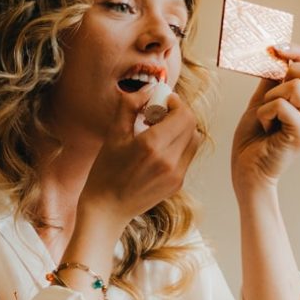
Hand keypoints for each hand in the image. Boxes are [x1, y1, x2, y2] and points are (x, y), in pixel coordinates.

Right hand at [76, 92, 202, 228]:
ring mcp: (176, 175)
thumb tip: (148, 89)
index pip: (184, 115)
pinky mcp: (177, 184)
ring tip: (159, 132)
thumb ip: (130, 106)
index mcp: (152, 146)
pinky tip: (158, 150)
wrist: (106, 209)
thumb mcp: (113, 134)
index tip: (160, 101)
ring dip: (181, 130)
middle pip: (191, 125)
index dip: (175, 103)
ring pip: (193, 140)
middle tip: (158, 115)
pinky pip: (187, 156)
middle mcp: (169, 161)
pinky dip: (178, 146)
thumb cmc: (105, 172)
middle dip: (178, 114)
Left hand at [230, 44, 299, 191]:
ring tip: (266, 117)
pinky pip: (282, 105)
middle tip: (272, 88)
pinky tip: (265, 127)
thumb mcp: (264, 99)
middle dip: (291, 70)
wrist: (247, 169)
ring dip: (270, 97)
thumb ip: (275, 78)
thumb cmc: (254, 137)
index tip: (278, 48)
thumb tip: (280, 52)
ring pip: (295, 87)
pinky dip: (265, 112)